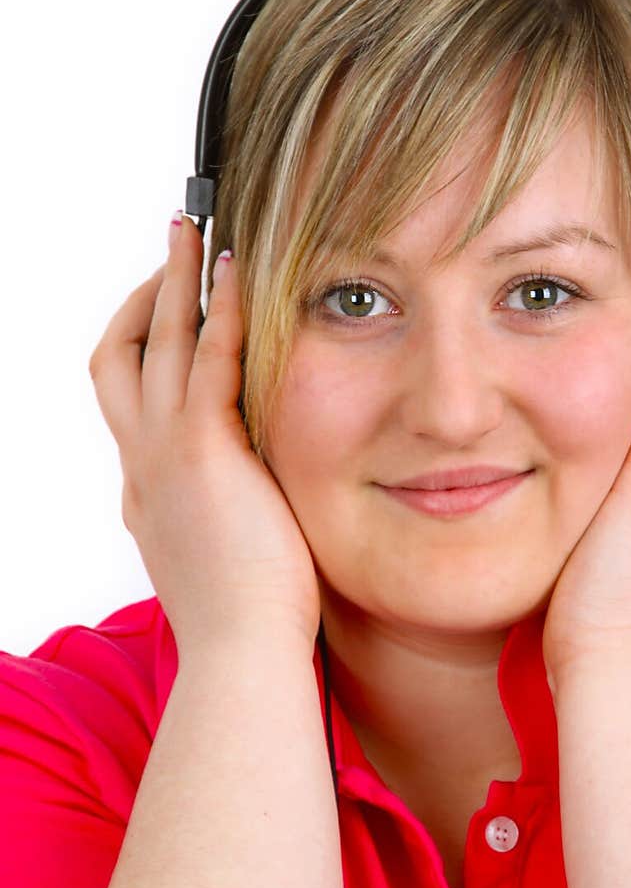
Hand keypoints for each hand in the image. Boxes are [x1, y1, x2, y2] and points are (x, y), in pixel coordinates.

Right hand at [89, 212, 321, 655]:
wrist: (241, 656)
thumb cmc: (250, 619)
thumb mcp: (225, 553)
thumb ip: (229, 512)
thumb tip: (253, 497)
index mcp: (148, 491)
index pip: (131, 402)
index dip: (146, 349)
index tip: (176, 316)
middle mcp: (142, 466)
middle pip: (119, 357)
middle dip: (143, 297)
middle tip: (173, 247)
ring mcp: (163, 456)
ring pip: (156, 344)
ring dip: (175, 281)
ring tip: (195, 231)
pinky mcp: (202, 452)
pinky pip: (208, 361)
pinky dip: (221, 311)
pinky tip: (238, 275)